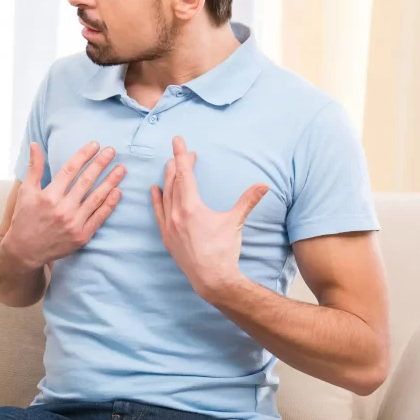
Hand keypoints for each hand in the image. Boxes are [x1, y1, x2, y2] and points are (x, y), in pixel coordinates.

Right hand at [1, 141, 124, 269]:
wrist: (26, 251)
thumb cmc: (25, 218)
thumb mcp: (26, 192)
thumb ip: (34, 167)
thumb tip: (35, 144)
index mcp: (49, 196)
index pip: (70, 170)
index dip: (83, 155)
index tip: (95, 145)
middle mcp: (63, 209)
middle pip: (86, 181)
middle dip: (100, 164)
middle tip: (112, 151)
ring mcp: (74, 223)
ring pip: (96, 198)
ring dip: (111, 181)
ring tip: (121, 169)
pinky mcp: (82, 236)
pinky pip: (100, 217)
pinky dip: (110, 204)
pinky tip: (118, 192)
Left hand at [150, 136, 267, 300]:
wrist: (212, 279)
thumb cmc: (223, 250)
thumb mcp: (235, 222)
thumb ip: (247, 201)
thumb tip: (264, 186)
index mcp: (190, 207)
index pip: (185, 174)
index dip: (181, 156)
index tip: (177, 140)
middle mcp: (175, 214)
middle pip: (174, 182)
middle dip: (178, 165)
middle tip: (182, 153)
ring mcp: (169, 226)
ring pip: (165, 196)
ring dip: (168, 179)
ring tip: (170, 166)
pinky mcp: (167, 237)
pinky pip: (158, 212)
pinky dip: (157, 199)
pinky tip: (155, 190)